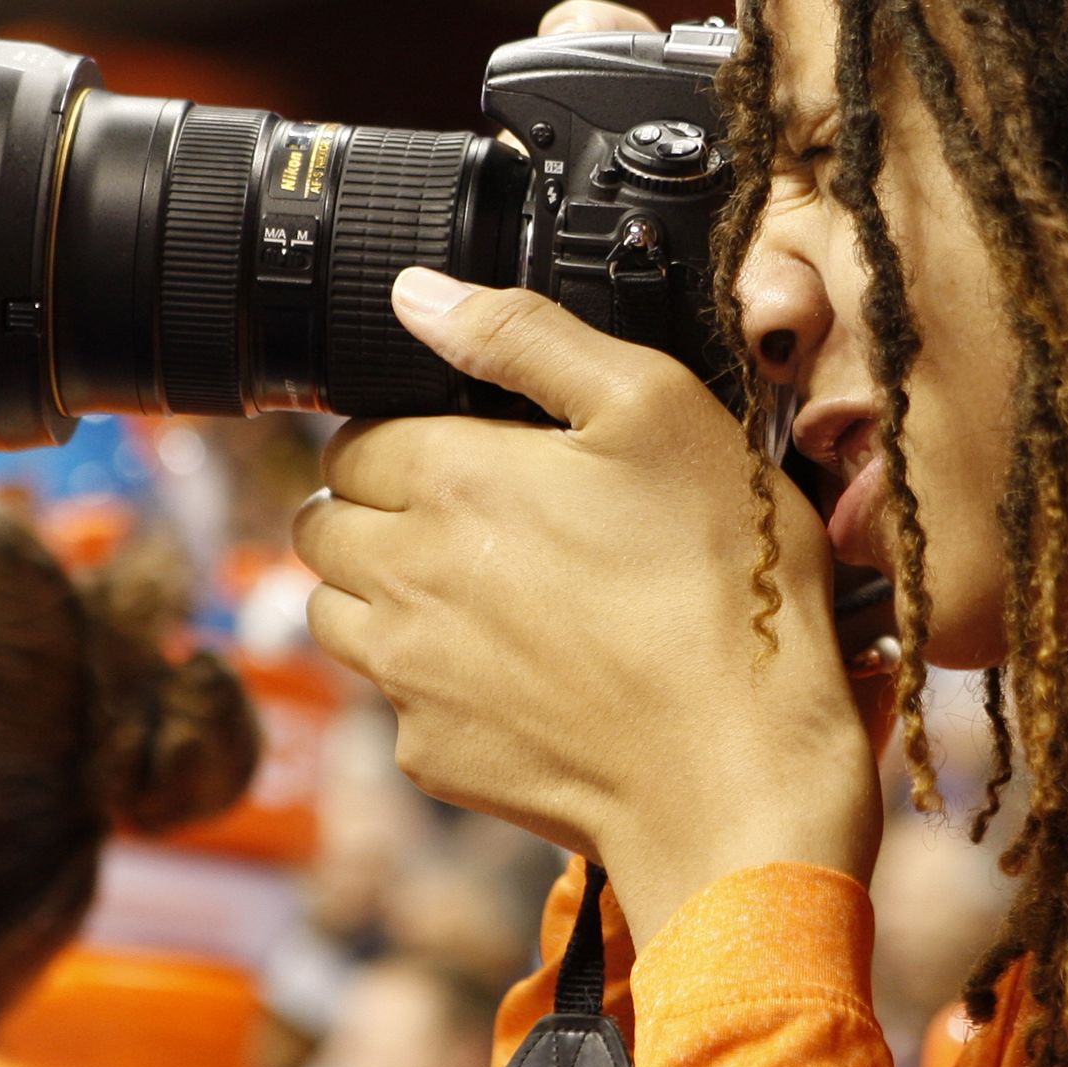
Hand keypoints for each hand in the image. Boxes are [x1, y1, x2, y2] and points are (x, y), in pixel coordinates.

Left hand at [295, 2, 879, 938]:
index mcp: (445, 475)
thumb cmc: (722, 584)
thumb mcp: (657, 410)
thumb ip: (527, 337)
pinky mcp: (433, 753)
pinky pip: (395, 698)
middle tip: (483, 517)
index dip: (412, 431)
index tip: (479, 450)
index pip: (354, 435)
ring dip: (384, 590)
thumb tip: (417, 294)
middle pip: (327, 522)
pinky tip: (523, 672)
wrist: (740, 772)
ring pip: (336, 610)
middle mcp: (401, 574)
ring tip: (488, 592)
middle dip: (380, 509)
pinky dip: (436, 678)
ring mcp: (408, 674)